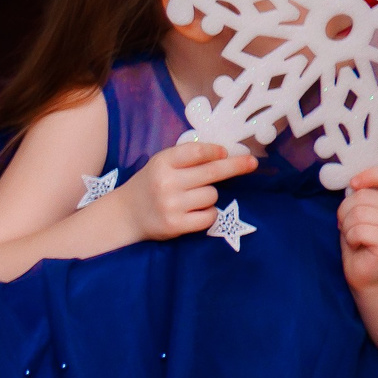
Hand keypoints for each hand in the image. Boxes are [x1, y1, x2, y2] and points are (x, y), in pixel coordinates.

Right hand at [118, 141, 255, 241]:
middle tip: (252, 162)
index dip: (216, 152)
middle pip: (213, 172)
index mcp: (162, 162)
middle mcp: (166, 182)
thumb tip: (225, 154)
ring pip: (212, 195)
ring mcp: (171, 205)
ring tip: (191, 199)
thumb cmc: (150, 185)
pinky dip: (208, 214)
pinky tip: (195, 212)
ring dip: (208, 196)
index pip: (198, 152)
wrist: (125, 215)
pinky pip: (209, 216)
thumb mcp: (161, 164)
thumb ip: (187, 158)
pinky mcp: (176, 225)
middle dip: (236, 166)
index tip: (226, 153)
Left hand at [339, 163, 377, 287]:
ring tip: (356, 237)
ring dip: (347, 227)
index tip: (354, 184)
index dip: (369, 174)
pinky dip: (350, 238)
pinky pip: (358, 230)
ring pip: (358, 213)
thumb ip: (360, 194)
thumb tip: (354, 182)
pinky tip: (359, 246)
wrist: (368, 272)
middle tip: (350, 227)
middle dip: (345, 212)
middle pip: (361, 196)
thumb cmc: (360, 240)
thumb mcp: (358, 210)